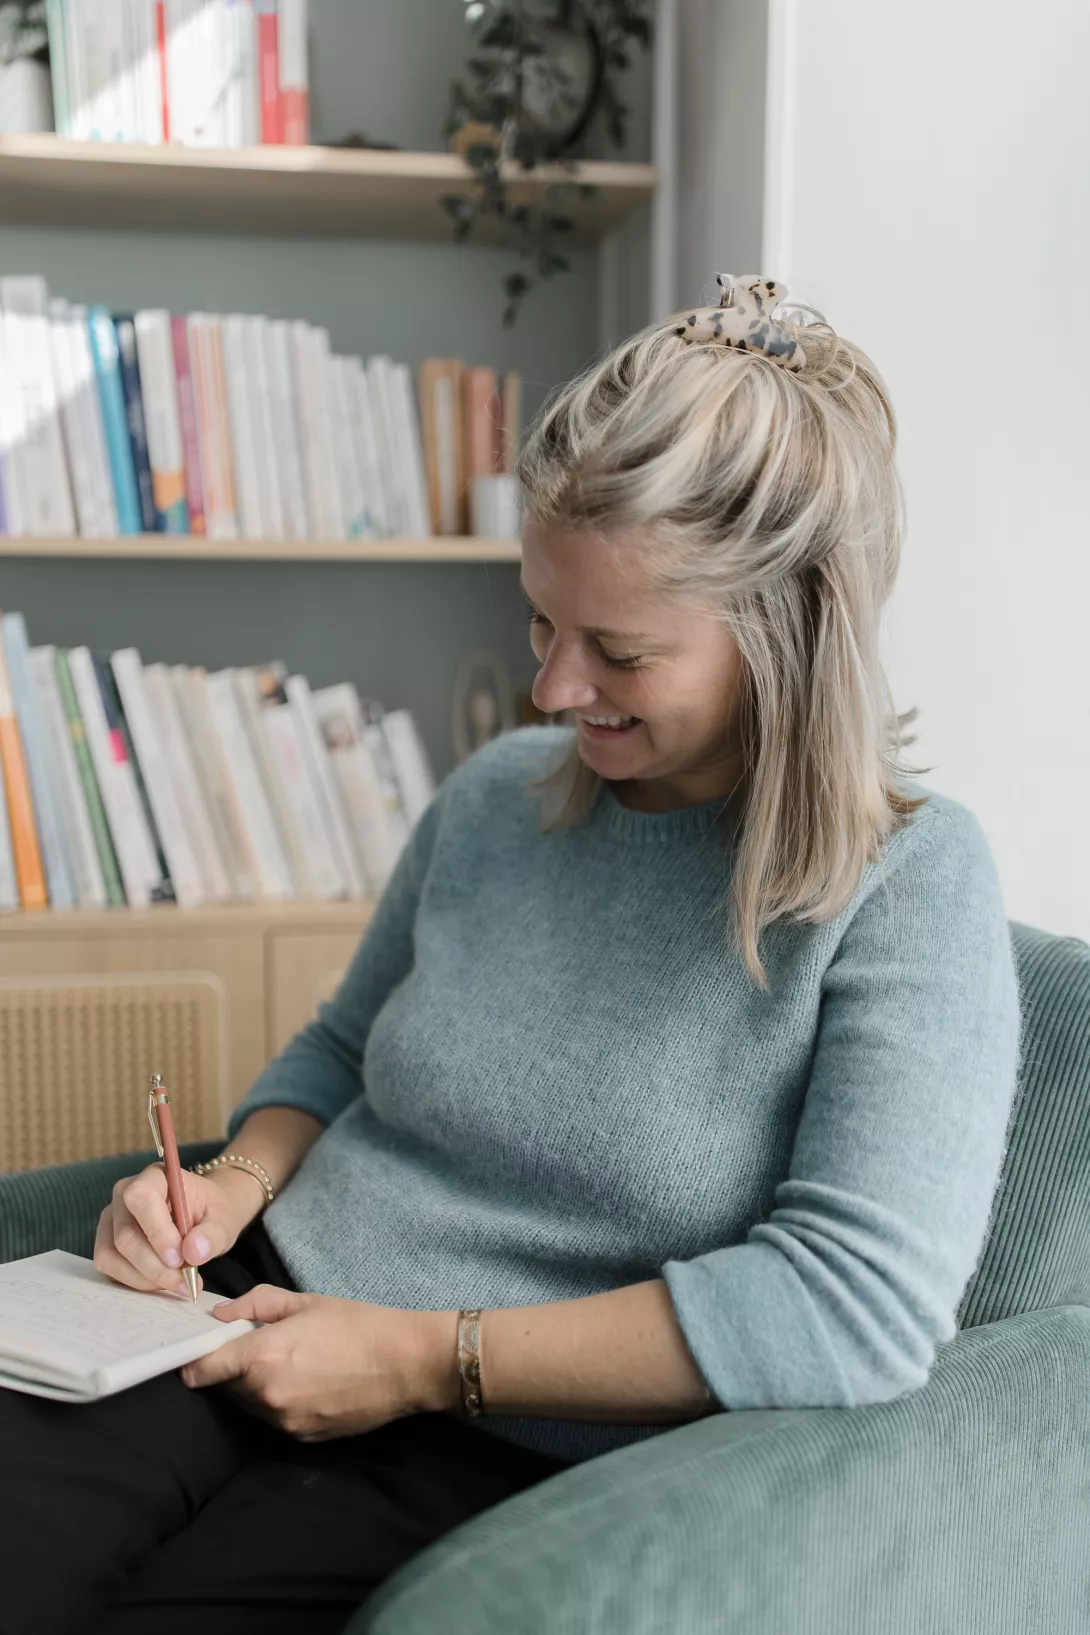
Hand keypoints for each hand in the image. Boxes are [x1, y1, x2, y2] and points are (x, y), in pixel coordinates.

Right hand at [93, 1164, 257, 1296]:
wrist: (204, 1215)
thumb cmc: (210, 1212)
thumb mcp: (224, 1219)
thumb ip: (213, 1234)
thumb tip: (193, 1253)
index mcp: (154, 1176)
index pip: (141, 1198)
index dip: (157, 1232)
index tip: (179, 1258)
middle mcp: (124, 1194)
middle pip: (125, 1236)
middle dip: (155, 1266)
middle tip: (184, 1281)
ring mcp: (111, 1219)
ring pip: (112, 1255)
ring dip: (145, 1278)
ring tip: (177, 1283)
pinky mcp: (106, 1242)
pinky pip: (109, 1268)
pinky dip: (135, 1281)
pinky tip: (161, 1282)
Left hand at [179, 1285, 459, 1441]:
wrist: (406, 1364)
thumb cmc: (358, 1324)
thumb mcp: (304, 1301)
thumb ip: (254, 1305)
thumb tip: (219, 1316)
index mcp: (261, 1356)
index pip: (200, 1370)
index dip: (194, 1360)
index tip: (199, 1350)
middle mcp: (266, 1396)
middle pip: (223, 1388)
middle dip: (229, 1370)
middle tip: (254, 1347)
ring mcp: (284, 1422)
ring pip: (248, 1406)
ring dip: (253, 1387)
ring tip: (287, 1364)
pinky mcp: (302, 1437)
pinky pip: (274, 1419)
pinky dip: (278, 1403)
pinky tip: (305, 1383)